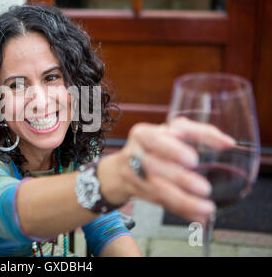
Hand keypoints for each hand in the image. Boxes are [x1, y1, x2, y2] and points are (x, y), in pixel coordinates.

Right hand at [100, 117, 234, 223]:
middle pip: (154, 163)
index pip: (157, 138)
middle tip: (204, 188)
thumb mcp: (170, 134)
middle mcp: (136, 151)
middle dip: (179, 176)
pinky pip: (160, 202)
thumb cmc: (153, 148)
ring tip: (206, 208)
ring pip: (157, 188)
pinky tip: (197, 216)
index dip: (176, 147)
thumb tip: (229, 143)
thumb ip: (198, 134)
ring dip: (183, 200)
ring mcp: (134, 173)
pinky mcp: (138, 191)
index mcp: (145, 133)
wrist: (120, 170)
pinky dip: (181, 210)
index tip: (194, 159)